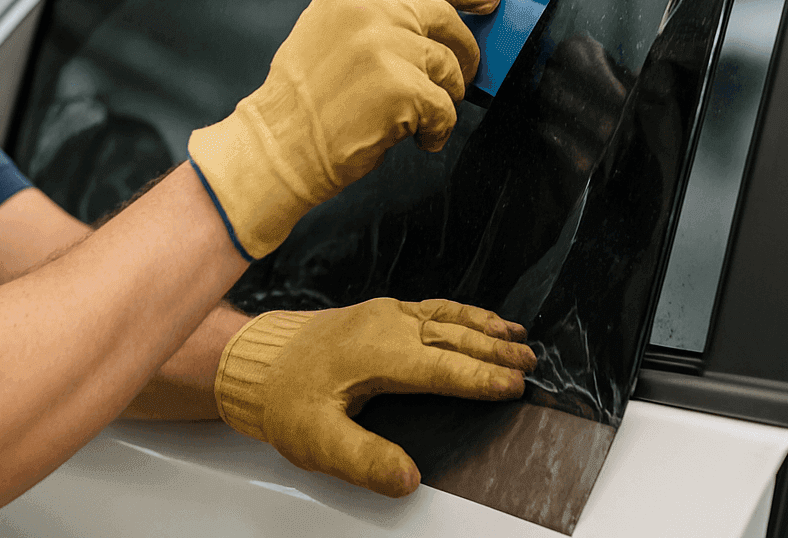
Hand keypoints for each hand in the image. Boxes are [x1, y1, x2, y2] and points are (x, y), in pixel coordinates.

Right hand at [189, 0, 499, 258]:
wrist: (279, 144)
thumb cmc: (304, 98)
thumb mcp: (331, 29)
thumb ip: (381, 14)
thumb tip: (440, 20)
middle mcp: (370, 8)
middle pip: (447, 20)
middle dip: (464, 52)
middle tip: (463, 75)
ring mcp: (386, 46)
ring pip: (450, 67)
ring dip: (443, 97)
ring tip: (415, 115)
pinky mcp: (402, 87)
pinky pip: (445, 107)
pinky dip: (437, 128)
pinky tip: (414, 134)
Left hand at [213, 298, 534, 496]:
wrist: (257, 360)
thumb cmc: (286, 398)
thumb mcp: (318, 440)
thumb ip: (365, 460)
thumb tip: (408, 478)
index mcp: (377, 354)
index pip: (442, 368)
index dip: (480, 378)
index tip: (514, 387)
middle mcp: (386, 326)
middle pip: (453, 337)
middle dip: (494, 351)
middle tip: (530, 365)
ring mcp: (383, 314)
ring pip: (446, 317)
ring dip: (484, 327)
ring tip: (517, 338)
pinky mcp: (379, 312)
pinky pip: (432, 308)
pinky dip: (463, 314)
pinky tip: (477, 320)